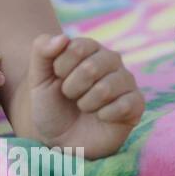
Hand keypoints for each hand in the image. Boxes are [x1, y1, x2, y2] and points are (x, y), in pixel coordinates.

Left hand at [26, 34, 144, 154]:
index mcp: (89, 48)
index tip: (58, 79)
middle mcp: (111, 60)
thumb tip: (63, 37)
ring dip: (87, 103)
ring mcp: (126, 82)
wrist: (61, 139)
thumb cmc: (51, 105)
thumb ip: (41, 50)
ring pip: (107, 88)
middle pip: (92, 67)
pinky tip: (101, 117)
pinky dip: (105, 115)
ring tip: (84, 107)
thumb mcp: (38, 78)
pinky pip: (126, 105)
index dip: (61, 68)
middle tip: (71, 96)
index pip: (76, 47)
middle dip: (72, 88)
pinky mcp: (136, 104)